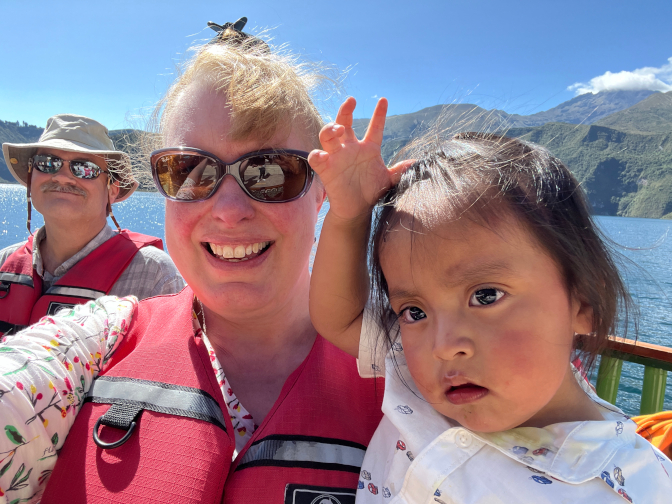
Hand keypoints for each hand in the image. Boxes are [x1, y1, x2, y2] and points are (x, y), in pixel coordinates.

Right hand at [308, 97, 412, 221]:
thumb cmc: (372, 191)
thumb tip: (416, 164)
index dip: (379, 114)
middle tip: (351, 101)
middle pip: (345, 122)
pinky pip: (316, 157)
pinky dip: (317, 154)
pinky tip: (323, 155)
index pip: (375, 127)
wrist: (357, 209)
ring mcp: (337, 157)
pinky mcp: (326, 169)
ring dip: (330, 128)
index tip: (384, 100)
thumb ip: (400, 170)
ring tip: (339, 129)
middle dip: (346, 110)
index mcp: (368, 148)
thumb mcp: (388, 180)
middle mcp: (351, 148)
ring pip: (328, 135)